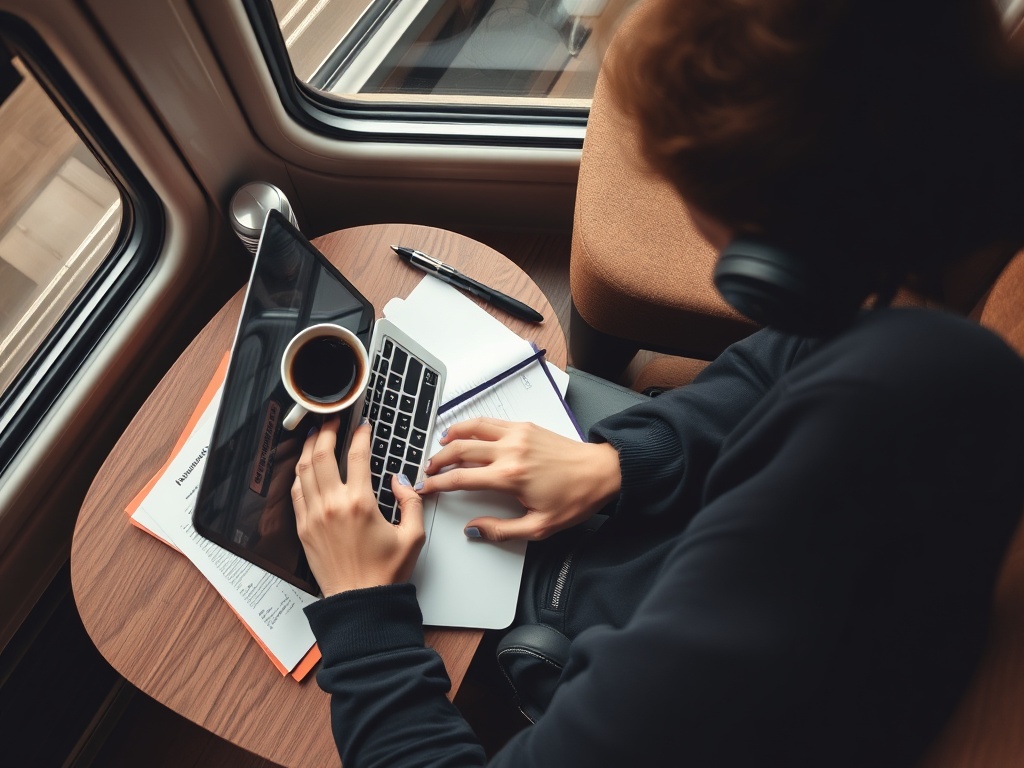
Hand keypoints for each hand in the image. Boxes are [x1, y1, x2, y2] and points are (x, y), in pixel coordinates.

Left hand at [291, 417, 425, 596]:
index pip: (357, 455)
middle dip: (326, 430)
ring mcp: (314, 516)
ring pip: (304, 469)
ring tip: (315, 434)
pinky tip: (305, 466)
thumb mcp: (412, 535)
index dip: (360, 435)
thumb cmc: (384, 573)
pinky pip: (296, 492)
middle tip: (332, 419)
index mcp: (360, 503)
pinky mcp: (304, 528)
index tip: (363, 427)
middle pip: (323, 454)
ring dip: (309, 447)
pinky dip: (299, 474)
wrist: (360, 602)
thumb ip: (411, 501)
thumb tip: (400, 481)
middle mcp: (333, 505)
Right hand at [417, 418, 620, 541]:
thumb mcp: (540, 526)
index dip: (438, 484)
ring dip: (451, 436)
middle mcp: (510, 450)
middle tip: (428, 469)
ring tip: (440, 446)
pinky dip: (472, 425)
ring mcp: (517, 434)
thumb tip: (474, 530)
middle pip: (460, 449)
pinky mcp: (525, 426)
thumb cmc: (576, 498)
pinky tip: (466, 432)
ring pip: (472, 428)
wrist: (602, 472)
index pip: (461, 478)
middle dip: (438, 459)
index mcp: (510, 476)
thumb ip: (501, 530)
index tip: (426, 488)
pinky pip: (490, 421)